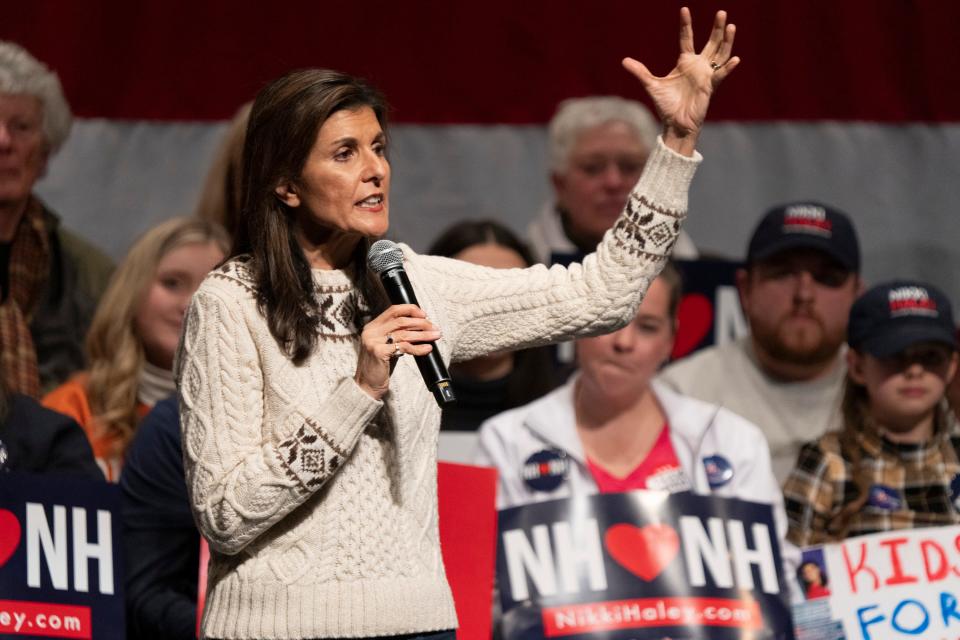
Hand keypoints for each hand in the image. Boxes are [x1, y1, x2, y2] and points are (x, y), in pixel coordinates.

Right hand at [355, 304, 440, 399]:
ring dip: (423, 335)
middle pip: (401, 321)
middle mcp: (371, 331)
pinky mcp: (379, 352)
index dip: (410, 310)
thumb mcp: (387, 346)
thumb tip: (422, 326)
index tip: (424, 315)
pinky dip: (418, 348)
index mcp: (372, 327)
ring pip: (404, 333)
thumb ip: (397, 335)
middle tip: (434, 328)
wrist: (367, 385)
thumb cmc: (380, 366)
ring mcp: (374, 341)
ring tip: (435, 336)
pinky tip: (427, 348)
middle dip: (421, 323)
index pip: (393, 310)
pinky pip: (404, 347)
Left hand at [622, 7, 738, 155]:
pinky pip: (721, 75)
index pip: (687, 38)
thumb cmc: (666, 106)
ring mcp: (706, 75)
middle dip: (716, 28)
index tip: (684, 9)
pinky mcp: (710, 87)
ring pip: (721, 54)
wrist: (675, 124)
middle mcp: (698, 66)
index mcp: (685, 62)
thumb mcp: (652, 85)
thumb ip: (640, 72)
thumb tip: (624, 60)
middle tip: (721, 12)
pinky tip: (735, 59)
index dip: (686, 24)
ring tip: (730, 26)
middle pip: (711, 43)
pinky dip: (728, 68)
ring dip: (726, 41)